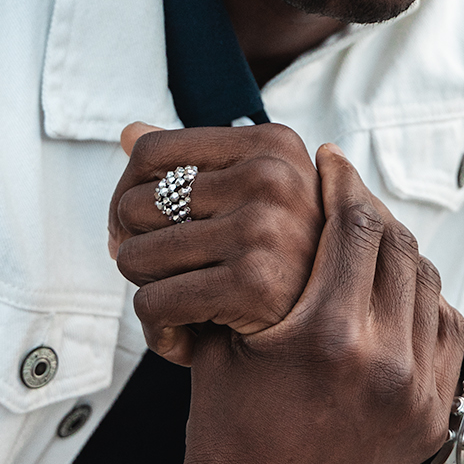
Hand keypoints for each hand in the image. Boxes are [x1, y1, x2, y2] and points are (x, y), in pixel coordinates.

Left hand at [108, 121, 323, 363]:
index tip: (136, 227)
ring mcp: (264, 229)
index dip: (127, 190)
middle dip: (136, 244)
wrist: (337, 322)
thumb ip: (195, 161)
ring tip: (179, 298)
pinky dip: (156, 327)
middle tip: (164, 271)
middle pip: (135, 205)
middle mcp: (271, 177)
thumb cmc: (284, 254)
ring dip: (147, 287)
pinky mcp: (254, 284)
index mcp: (270, 144)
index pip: (151, 151)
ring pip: (135, 257)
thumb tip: (128, 131)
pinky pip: (152, 304)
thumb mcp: (255, 190)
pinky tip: (181, 332)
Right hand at [162, 144, 463, 463]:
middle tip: (348, 192)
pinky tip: (394, 288)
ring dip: (399, 252)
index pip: (355, 226)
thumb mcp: (222, 341)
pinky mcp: (430, 416)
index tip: (329, 160)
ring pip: (429, 284)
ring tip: (369, 236)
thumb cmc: (221, 430)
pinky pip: (447, 330)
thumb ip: (245, 267)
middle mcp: (383, 360)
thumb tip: (244, 194)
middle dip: (371, 210)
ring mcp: (416, 393)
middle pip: (398, 246)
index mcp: (326, 334)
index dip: (342, 183)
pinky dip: (424, 300)